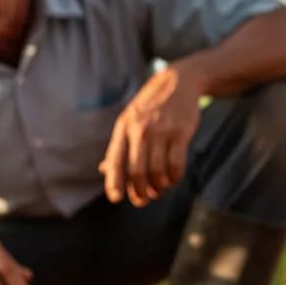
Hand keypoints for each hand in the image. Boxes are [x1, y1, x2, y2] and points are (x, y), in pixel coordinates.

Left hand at [99, 65, 203, 206]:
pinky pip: (176, 164)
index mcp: (123, 129)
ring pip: (157, 171)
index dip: (114, 182)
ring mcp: (161, 131)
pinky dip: (174, 178)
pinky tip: (172, 179)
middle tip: (143, 200)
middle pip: (137, 171)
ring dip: (158, 187)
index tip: (116, 198)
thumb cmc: (150, 108)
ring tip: (159, 190)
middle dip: (139, 191)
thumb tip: (104, 170)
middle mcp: (140, 130)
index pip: (115, 160)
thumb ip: (119, 146)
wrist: (178, 84)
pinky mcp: (181, 132)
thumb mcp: (129, 121)